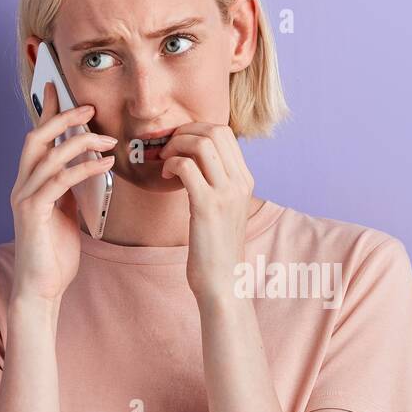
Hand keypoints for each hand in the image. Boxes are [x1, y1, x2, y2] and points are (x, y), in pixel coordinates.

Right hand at [9, 82, 116, 304]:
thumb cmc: (55, 255)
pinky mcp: (33, 212)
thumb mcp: (65, 215)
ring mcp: (25, 198)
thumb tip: (85, 169)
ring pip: (49, 155)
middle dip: (61, 118)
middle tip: (88, 107)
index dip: (45, 112)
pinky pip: (60, 181)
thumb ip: (69, 191)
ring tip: (108, 139)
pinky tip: (105, 164)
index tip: (57, 89)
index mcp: (29, 184)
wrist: (42, 288)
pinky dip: (83, 168)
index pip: (36, 140)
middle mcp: (22, 186)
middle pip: (36, 138)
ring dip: (80, 142)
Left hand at [157, 123, 256, 304]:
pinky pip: (186, 166)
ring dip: (176, 145)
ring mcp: (226, 194)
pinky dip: (171, 164)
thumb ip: (219, 184)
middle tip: (169, 148)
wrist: (224, 282)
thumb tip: (197, 162)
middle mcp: (240, 183)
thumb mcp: (226, 210)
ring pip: (201, 143)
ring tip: (166, 161)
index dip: (197, 129)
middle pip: (215, 131)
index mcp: (245, 181)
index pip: (225, 133)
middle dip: (185, 132)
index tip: (180, 144)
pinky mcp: (207, 206)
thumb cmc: (217, 249)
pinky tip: (166, 176)